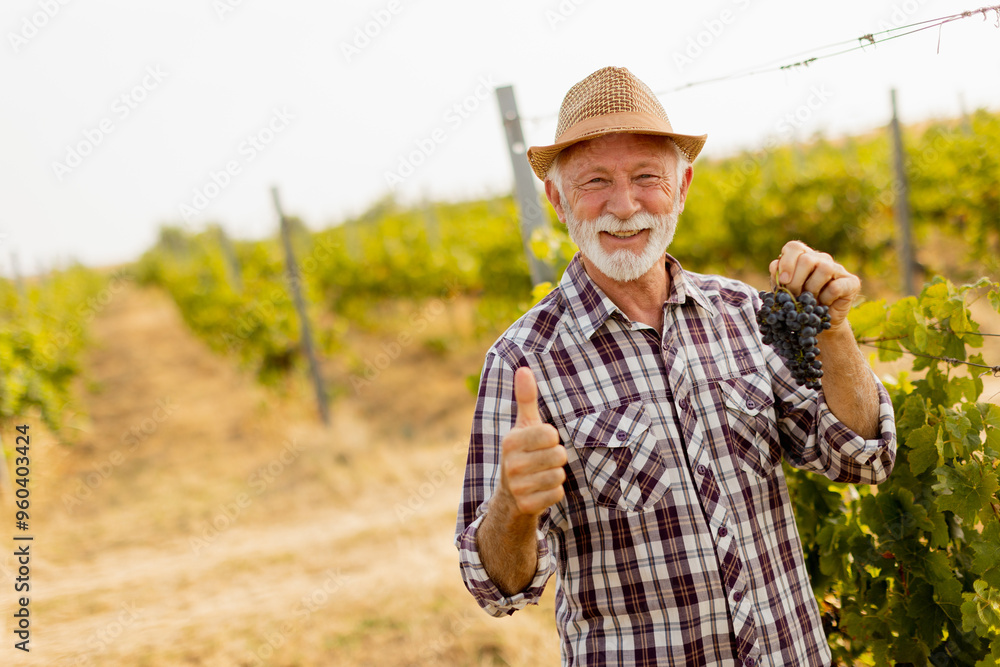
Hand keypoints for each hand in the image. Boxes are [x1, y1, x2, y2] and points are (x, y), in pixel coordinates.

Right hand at [498, 367, 566, 517]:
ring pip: (559, 476)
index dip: (551, 438)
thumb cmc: (522, 452)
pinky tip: (540, 490)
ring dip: (555, 475)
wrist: (509, 494)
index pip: (551, 434)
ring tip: (541, 474)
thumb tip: (524, 369)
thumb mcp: (523, 425)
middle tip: (542, 461)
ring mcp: (516, 486)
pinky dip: (553, 493)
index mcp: (511, 441)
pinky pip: (557, 494)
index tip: (541, 442)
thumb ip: (526, 398)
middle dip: (556, 458)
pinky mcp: (525, 505)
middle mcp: (510, 464)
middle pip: (559, 456)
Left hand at [769, 241, 860, 331]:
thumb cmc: (798, 304)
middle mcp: (821, 259)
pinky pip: (836, 287)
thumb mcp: (784, 292)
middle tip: (793, 295)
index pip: (794, 247)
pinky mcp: (852, 282)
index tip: (782, 281)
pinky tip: (823, 305)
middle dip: (796, 280)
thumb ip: (778, 278)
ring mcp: (838, 269)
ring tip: (809, 301)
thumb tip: (775, 265)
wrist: (816, 323)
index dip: (786, 263)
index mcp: (803, 257)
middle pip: (807, 259)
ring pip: (824, 269)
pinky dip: (825, 299)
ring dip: (812, 289)